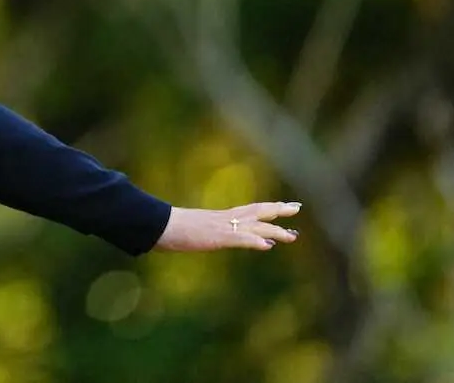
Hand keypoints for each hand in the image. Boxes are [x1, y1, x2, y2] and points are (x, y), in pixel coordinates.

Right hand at [155, 202, 300, 251]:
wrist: (157, 225)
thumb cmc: (168, 227)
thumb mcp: (191, 229)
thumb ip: (204, 231)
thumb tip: (210, 236)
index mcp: (219, 217)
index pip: (248, 211)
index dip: (266, 209)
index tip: (283, 208)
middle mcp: (224, 218)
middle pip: (257, 211)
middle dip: (278, 210)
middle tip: (296, 208)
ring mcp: (222, 227)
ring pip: (254, 226)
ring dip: (275, 231)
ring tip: (292, 236)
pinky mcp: (217, 237)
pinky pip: (239, 239)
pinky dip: (255, 241)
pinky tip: (268, 245)